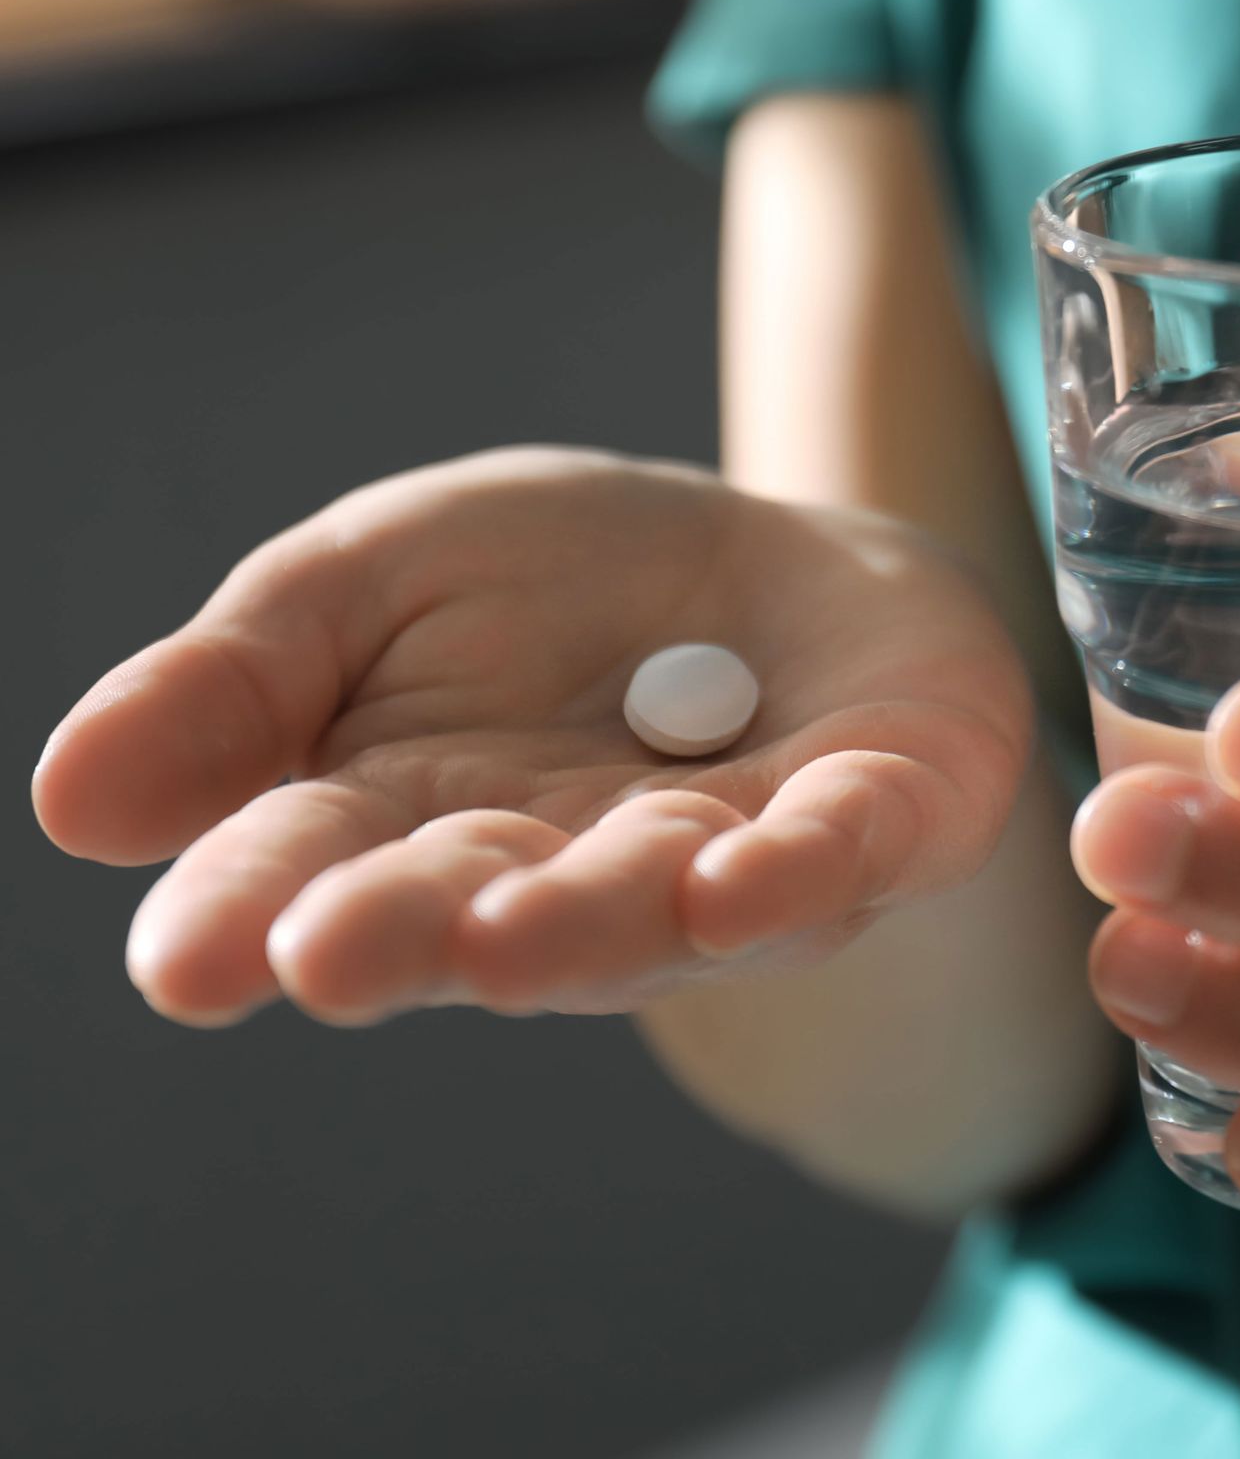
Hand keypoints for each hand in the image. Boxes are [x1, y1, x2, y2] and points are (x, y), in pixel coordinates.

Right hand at [35, 448, 1028, 1026]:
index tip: (185, 957)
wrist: (781, 568)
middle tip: (324, 952)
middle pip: (476, 911)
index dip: (249, 912)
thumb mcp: (387, 575)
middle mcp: (566, 872)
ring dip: (586, 922)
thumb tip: (68, 799)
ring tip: (505, 933)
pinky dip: (787, 876)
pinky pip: (832, 860)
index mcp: (422, 818)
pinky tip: (731, 878)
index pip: (316, 869)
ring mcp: (726, 863)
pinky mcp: (873, 824)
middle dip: (407, 931)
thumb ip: (249, 674)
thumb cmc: (564, 586)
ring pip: (652, 907)